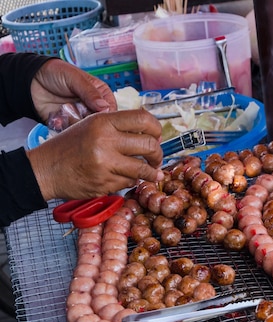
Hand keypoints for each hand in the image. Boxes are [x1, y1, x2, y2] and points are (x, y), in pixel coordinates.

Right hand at [27, 109, 163, 200]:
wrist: (45, 169)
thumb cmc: (70, 146)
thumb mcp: (91, 125)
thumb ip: (118, 126)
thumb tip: (152, 134)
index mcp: (103, 122)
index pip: (143, 119)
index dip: (156, 129)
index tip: (157, 137)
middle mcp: (105, 140)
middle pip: (150, 145)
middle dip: (158, 154)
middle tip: (156, 158)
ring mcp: (105, 163)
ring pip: (143, 168)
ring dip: (151, 172)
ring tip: (150, 172)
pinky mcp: (104, 183)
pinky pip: (129, 182)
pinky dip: (131, 181)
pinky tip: (125, 177)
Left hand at [30, 58, 116, 121]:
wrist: (31, 80)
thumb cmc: (56, 73)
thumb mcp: (75, 78)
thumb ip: (90, 92)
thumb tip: (105, 107)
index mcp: (100, 95)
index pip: (111, 109)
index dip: (107, 115)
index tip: (97, 114)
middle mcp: (92, 108)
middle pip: (100, 123)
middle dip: (89, 120)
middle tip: (78, 111)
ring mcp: (80, 117)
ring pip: (86, 129)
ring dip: (75, 122)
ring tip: (65, 109)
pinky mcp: (68, 125)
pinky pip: (70, 132)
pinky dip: (63, 126)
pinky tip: (57, 116)